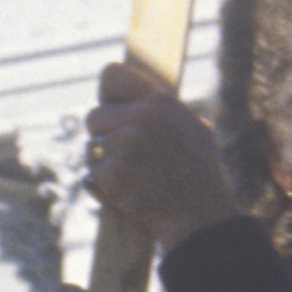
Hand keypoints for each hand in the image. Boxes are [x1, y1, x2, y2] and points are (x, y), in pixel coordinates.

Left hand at [83, 55, 242, 256]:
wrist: (198, 216)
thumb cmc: (200, 174)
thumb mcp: (195, 128)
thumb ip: (165, 111)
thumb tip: (142, 99)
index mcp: (160, 101)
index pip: (111, 75)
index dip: (108, 95)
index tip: (115, 110)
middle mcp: (140, 118)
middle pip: (94, 116)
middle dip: (105, 136)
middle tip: (127, 154)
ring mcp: (124, 145)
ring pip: (91, 147)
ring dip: (103, 162)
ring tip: (132, 175)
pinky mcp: (111, 173)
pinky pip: (91, 173)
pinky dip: (104, 185)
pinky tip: (127, 192)